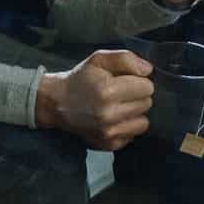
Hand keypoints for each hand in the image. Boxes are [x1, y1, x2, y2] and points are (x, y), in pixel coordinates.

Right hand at [36, 49, 154, 150]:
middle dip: (136, 97)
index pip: (147, 87)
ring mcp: (108, 132)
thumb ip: (126, 58)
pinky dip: (126, 127)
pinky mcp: (108, 144)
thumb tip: (148, 70)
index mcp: (107, 91)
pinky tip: (112, 120)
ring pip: (143, 122)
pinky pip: (133, 135)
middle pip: (146, 104)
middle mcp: (109, 114)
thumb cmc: (80, 79)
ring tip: (117, 107)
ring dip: (134, 114)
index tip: (124, 81)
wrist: (56, 103)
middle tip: (118, 94)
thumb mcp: (98, 59)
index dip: (137, 81)